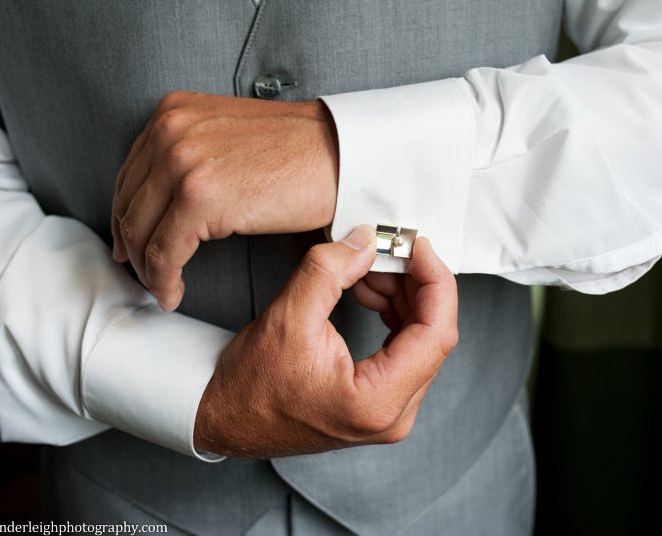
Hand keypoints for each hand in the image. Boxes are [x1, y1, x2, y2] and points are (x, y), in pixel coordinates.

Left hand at [110, 91, 338, 309]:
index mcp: (174, 112)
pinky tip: (174, 294)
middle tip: (142, 272)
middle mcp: (171, 131)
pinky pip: (165, 254)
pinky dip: (164, 281)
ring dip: (148, 270)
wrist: (340, 156)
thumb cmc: (299, 152)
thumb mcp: (228, 136)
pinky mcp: (199, 198)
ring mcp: (182, 163)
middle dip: (133, 247)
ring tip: (162, 289)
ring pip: (141, 233)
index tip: (131, 243)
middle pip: (130, 204)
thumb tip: (164, 201)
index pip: (131, 175)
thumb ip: (192, 154)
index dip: (127, 216)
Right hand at [193, 226, 457, 457]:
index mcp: (377, 402)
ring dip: (404, 297)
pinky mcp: (380, 402)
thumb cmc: (250, 387)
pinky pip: (405, 351)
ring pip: (422, 340)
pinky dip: (393, 314)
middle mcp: (393, 415)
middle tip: (393, 249)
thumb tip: (366, 242)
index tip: (418, 246)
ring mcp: (390, 412)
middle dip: (417, 284)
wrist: (225, 419)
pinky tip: (369, 291)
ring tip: (369, 270)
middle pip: (434, 335)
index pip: (436, 333)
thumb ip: (329, 271)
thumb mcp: (287, 317)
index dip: (435, 281)